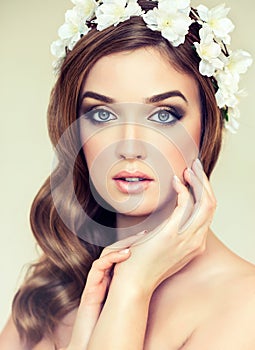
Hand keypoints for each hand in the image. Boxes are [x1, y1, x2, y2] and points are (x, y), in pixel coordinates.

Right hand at [62, 233, 144, 349]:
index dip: (136, 246)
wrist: (97, 342)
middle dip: (130, 241)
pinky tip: (125, 256)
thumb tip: (164, 276)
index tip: (151, 238)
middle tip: (145, 234)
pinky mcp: (90, 287)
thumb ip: (141, 289)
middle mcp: (106, 278)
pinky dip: (111, 258)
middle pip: (115, 251)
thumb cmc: (116, 325)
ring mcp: (97, 281)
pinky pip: (98, 266)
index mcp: (116, 279)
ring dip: (121, 247)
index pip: (124, 256)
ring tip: (136, 244)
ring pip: (106, 255)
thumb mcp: (133, 302)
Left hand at [111, 159, 216, 294]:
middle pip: (211, 205)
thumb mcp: (164, 248)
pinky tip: (175, 182)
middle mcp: (196, 241)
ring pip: (205, 203)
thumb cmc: (143, 263)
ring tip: (188, 170)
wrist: (133, 282)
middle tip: (196, 167)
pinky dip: (183, 190)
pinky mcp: (172, 234)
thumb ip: (171, 233)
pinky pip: (185, 205)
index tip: (193, 179)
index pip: (208, 213)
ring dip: (198, 182)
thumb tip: (168, 218)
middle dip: (205, 183)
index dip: (203, 192)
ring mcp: (187, 239)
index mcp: (194, 243)